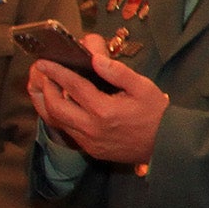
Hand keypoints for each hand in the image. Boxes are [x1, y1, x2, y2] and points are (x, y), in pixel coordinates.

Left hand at [28, 36, 170, 163]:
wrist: (165, 145)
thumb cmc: (155, 113)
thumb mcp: (143, 87)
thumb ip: (118, 72)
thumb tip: (95, 58)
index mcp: (104, 110)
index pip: (73, 86)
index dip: (55, 71)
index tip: (43, 61)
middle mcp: (91, 127)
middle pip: (55, 106)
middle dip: (46, 87)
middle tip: (44, 74)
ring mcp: (89, 141)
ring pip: (56, 121)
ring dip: (48, 103)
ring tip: (46, 88)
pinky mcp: (91, 149)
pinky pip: (67, 131)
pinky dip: (59, 116)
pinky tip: (62, 105)